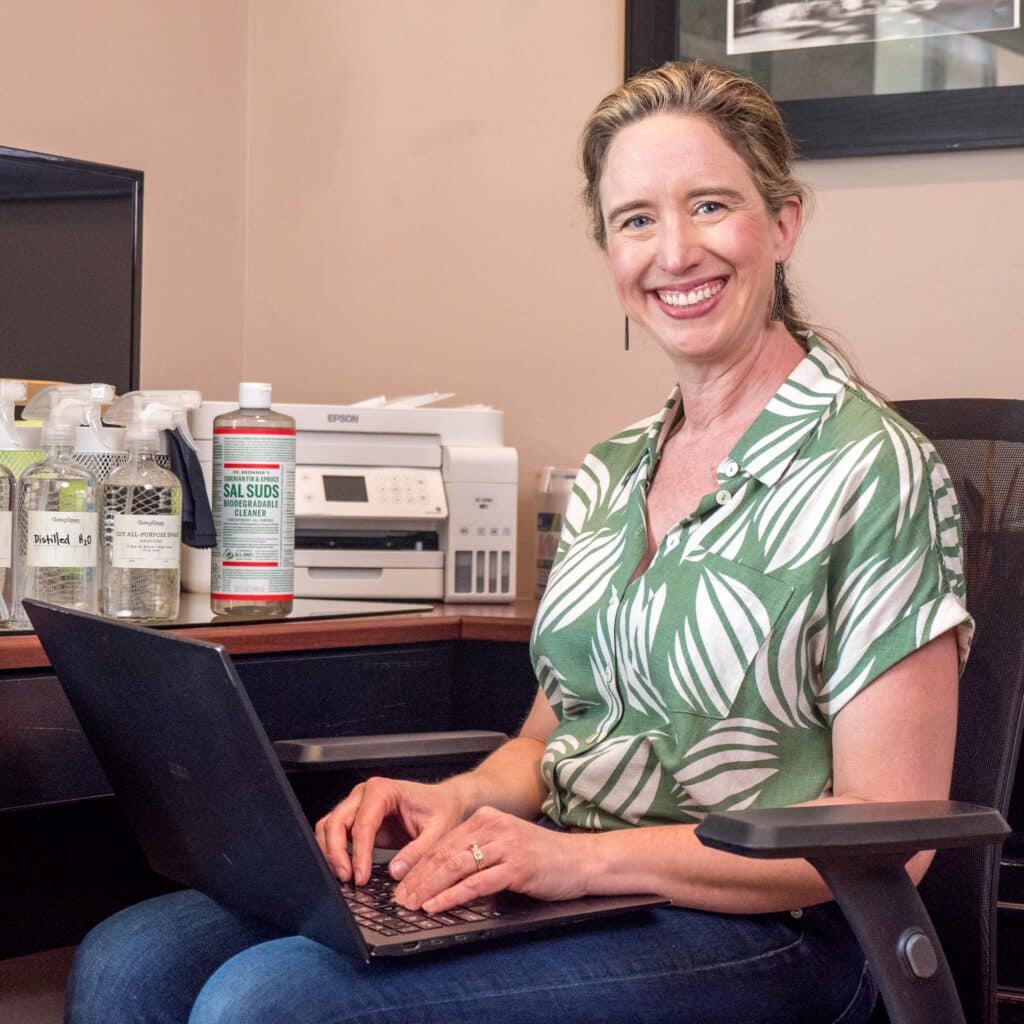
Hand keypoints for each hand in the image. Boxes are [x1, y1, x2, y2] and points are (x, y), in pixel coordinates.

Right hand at [315, 776, 466, 885]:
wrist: (444, 802)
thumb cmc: (441, 810)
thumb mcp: (438, 831)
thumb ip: (418, 851)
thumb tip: (395, 872)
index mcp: (384, 790)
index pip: (363, 823)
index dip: (359, 853)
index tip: (361, 876)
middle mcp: (365, 794)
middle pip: (337, 821)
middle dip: (336, 852)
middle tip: (347, 879)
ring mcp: (358, 805)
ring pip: (329, 826)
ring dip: (331, 853)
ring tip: (345, 877)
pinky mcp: (356, 819)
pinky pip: (335, 833)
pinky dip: (334, 851)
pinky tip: (345, 869)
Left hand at [393, 806, 592, 913]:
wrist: (580, 859)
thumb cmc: (543, 857)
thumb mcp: (505, 845)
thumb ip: (477, 851)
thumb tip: (440, 874)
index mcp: (486, 818)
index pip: (443, 842)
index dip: (418, 864)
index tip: (400, 882)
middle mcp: (493, 826)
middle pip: (445, 853)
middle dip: (417, 877)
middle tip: (398, 897)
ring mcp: (506, 845)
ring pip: (456, 866)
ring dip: (428, 888)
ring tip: (410, 903)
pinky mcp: (517, 866)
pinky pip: (476, 882)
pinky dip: (452, 895)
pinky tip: (436, 905)